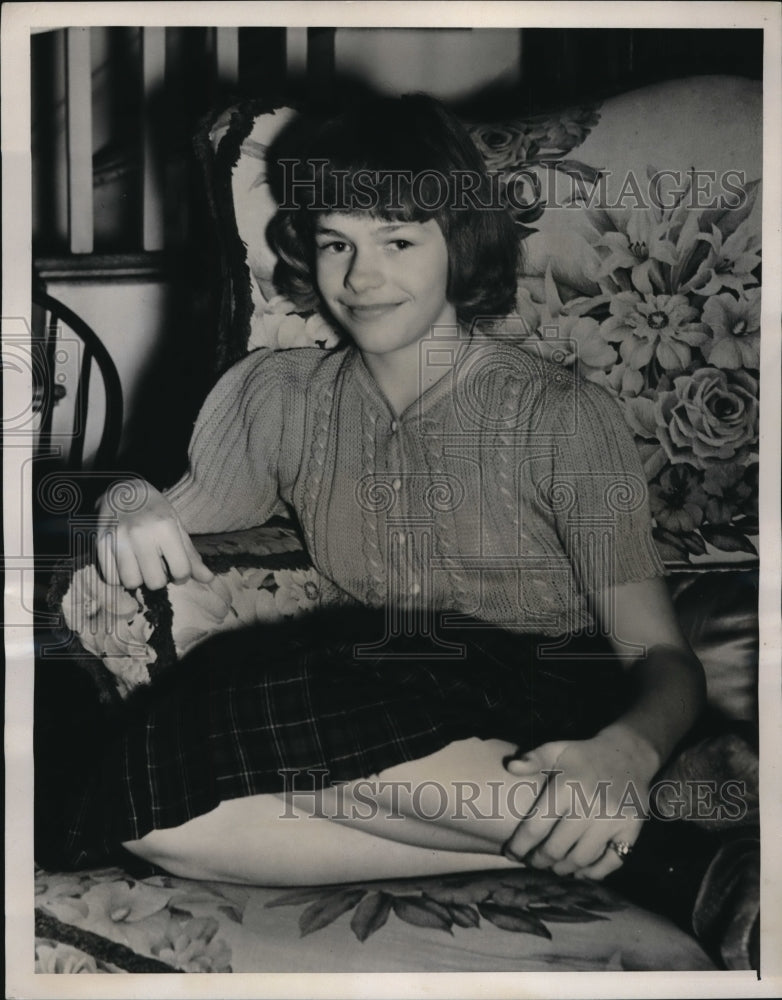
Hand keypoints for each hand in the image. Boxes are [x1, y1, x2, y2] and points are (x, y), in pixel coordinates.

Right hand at [96, 478, 213, 590]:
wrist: (124, 490)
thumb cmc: (156, 511)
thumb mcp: (177, 527)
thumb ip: (191, 555)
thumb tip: (209, 580)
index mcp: (166, 528)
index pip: (181, 570)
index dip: (182, 576)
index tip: (177, 569)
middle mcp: (141, 533)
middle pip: (155, 582)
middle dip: (159, 579)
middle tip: (157, 567)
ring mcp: (119, 538)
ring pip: (131, 582)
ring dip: (138, 578)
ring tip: (140, 565)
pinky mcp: (101, 542)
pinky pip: (111, 577)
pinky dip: (118, 575)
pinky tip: (125, 562)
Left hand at [502, 734, 651, 879]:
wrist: (627, 755)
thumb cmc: (582, 756)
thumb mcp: (556, 750)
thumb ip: (532, 759)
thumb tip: (510, 766)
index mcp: (566, 786)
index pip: (535, 828)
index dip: (519, 846)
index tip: (510, 853)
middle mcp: (590, 804)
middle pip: (556, 848)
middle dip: (538, 860)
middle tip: (531, 862)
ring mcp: (612, 819)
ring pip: (581, 859)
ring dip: (562, 868)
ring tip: (552, 866)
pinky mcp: (631, 829)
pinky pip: (611, 861)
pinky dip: (593, 872)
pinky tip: (579, 870)